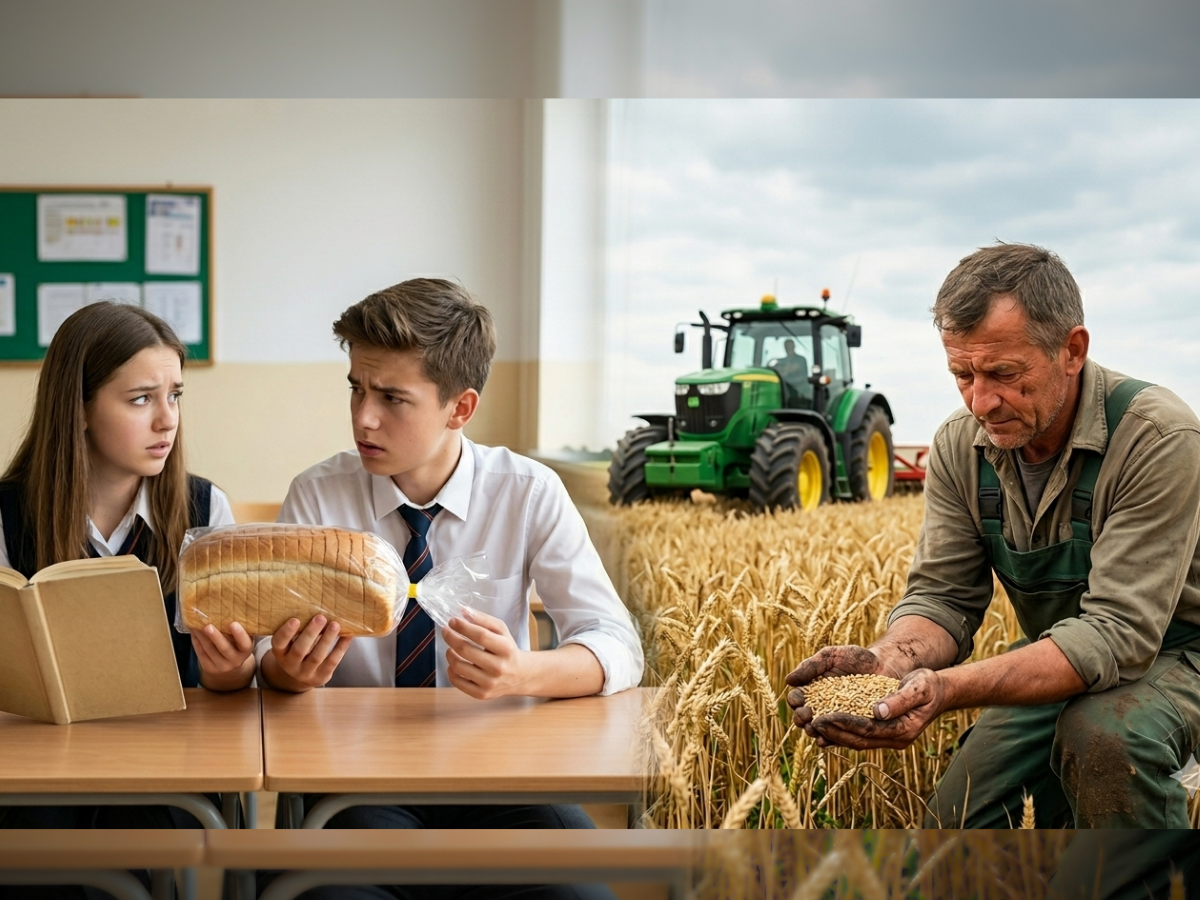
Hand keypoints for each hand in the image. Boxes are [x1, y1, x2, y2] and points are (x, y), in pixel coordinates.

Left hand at [192, 622, 253, 682]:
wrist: (229, 665)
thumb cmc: (237, 645)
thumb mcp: (242, 640)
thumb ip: (240, 630)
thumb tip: (229, 611)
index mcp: (245, 651)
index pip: (245, 644)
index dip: (239, 634)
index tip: (233, 623)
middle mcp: (235, 660)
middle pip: (224, 648)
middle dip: (215, 637)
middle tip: (208, 626)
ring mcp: (221, 666)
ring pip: (209, 650)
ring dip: (201, 637)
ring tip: (195, 625)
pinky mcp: (208, 667)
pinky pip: (201, 653)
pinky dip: (196, 641)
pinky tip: (193, 632)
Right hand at [266, 615, 352, 690]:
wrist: (302, 676)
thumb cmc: (298, 647)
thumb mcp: (292, 641)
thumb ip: (299, 628)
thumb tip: (316, 604)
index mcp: (280, 652)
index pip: (279, 642)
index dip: (286, 632)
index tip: (295, 619)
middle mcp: (290, 664)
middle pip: (300, 650)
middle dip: (311, 633)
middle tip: (320, 617)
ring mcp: (306, 672)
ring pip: (317, 657)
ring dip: (327, 639)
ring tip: (335, 625)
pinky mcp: (321, 676)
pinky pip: (332, 662)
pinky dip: (341, 648)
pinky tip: (348, 635)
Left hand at [442, 607, 529, 699]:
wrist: (520, 676)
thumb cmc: (507, 649)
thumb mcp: (501, 631)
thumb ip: (483, 619)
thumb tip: (463, 611)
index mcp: (506, 648)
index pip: (480, 635)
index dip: (463, 627)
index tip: (452, 621)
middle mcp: (498, 667)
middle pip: (465, 650)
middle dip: (451, 637)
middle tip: (446, 631)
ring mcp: (489, 683)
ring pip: (458, 666)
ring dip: (449, 653)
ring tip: (450, 648)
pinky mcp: (481, 694)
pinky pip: (457, 682)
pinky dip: (450, 670)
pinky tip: (454, 663)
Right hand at [784, 645, 899, 729]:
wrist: (884, 667)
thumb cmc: (856, 658)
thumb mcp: (831, 656)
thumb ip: (810, 666)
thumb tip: (788, 680)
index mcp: (812, 689)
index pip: (796, 699)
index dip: (794, 701)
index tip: (798, 700)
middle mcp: (820, 706)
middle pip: (802, 717)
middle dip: (801, 717)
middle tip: (807, 714)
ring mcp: (834, 719)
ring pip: (817, 730)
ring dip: (813, 731)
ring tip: (815, 729)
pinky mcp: (849, 728)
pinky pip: (836, 738)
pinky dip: (828, 741)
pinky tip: (825, 740)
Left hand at [803, 668, 947, 750]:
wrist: (939, 692)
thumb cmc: (929, 686)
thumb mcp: (918, 687)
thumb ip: (900, 699)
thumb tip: (878, 711)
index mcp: (903, 730)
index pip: (868, 730)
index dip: (844, 724)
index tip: (823, 717)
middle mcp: (895, 739)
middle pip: (859, 740)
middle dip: (834, 732)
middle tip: (812, 723)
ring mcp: (890, 739)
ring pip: (858, 742)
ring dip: (835, 735)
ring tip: (814, 725)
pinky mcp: (884, 734)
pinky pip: (860, 737)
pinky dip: (843, 733)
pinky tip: (827, 725)